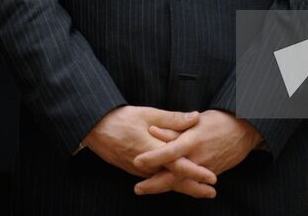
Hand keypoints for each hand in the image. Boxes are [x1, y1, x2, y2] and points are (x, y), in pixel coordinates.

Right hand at [82, 106, 216, 197]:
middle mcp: (147, 165)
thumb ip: (172, 119)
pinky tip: (178, 183)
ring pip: (165, 182)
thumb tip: (195, 117)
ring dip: (184, 187)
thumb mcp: (148, 113)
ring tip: (202, 191)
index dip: (196, 173)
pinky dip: (170, 183)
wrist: (95, 129)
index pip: (178, 165)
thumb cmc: (121, 118)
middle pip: (174, 181)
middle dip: (195, 188)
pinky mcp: (135, 170)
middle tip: (213, 193)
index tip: (212, 179)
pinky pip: (156, 179)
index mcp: (153, 150)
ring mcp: (140, 170)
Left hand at [132, 110, 262, 194]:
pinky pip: (192, 183)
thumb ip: (174, 127)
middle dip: (154, 184)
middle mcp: (198, 158)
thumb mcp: (196, 120)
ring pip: (181, 183)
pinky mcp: (211, 175)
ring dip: (163, 187)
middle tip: (137, 189)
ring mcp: (205, 169)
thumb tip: (152, 129)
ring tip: (145, 189)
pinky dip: (179, 186)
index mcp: (193, 141)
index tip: (137, 161)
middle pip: (173, 176)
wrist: (244, 132)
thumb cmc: (218, 121)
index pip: (170, 152)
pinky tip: (165, 187)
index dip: (153, 157)